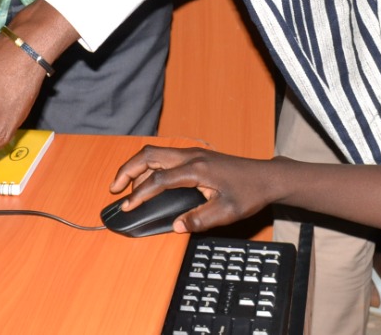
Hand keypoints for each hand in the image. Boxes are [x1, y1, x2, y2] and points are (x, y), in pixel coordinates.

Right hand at [110, 146, 282, 233]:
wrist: (267, 177)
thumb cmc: (249, 193)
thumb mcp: (227, 213)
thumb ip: (200, 219)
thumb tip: (177, 226)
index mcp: (197, 169)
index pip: (159, 179)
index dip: (140, 194)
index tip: (127, 207)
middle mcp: (191, 156)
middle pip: (149, 155)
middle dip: (127, 170)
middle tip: (114, 188)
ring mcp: (193, 154)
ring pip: (155, 154)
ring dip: (137, 168)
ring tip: (125, 189)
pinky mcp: (195, 157)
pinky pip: (165, 157)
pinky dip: (149, 167)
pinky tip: (147, 184)